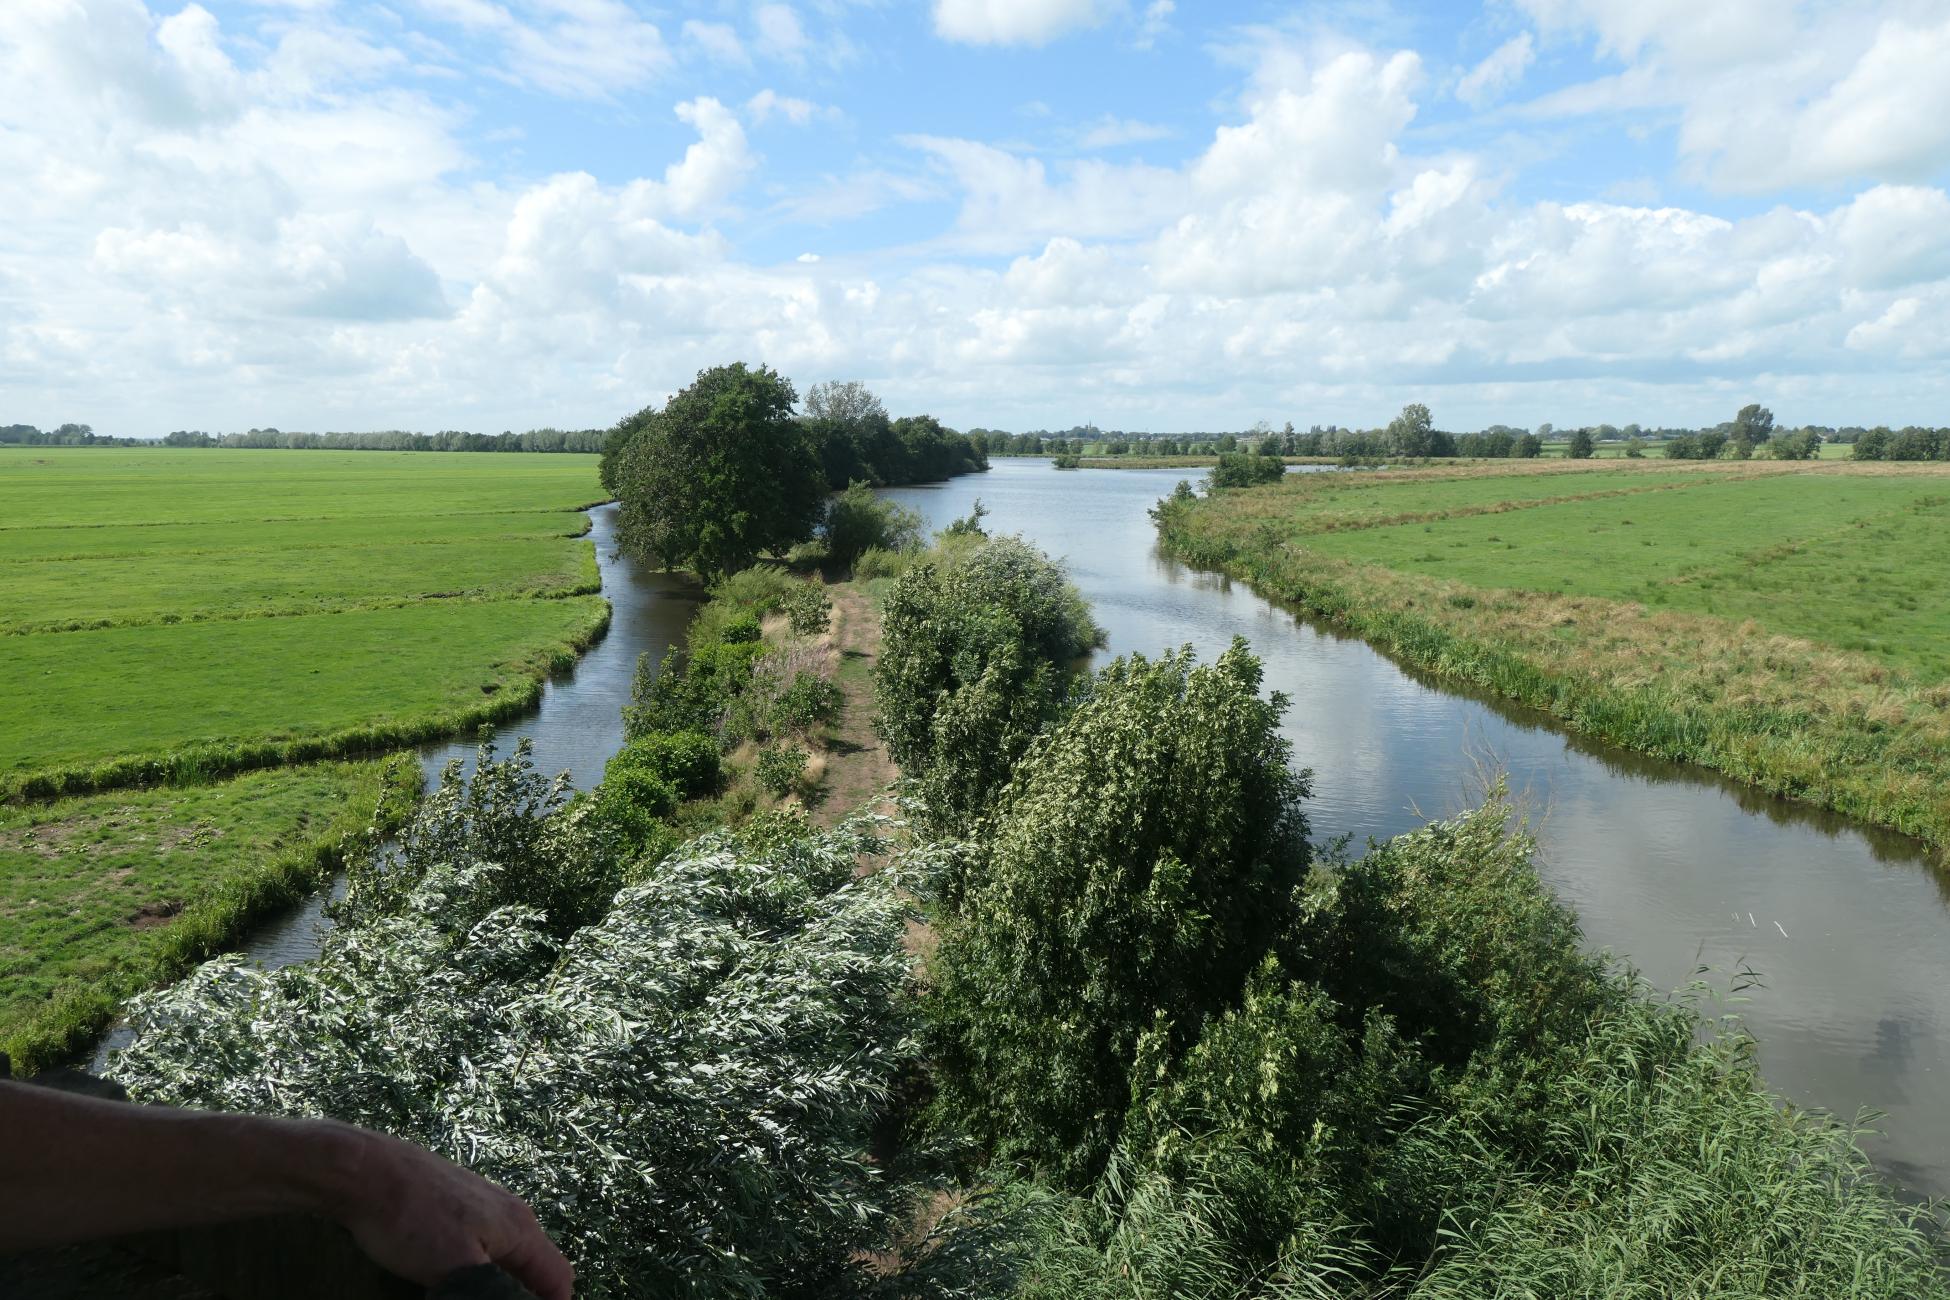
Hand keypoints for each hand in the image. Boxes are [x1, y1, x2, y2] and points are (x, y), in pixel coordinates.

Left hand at [319, 1125, 574, 1299]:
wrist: (365, 1172)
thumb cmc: (412, 1222)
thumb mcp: (456, 1270)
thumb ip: (493, 1294)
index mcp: (520, 1228)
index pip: (558, 1278)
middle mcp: (509, 1212)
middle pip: (532, 1267)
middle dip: (519, 1295)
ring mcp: (481, 1204)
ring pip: (504, 1255)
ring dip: (496, 1283)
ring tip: (465, 1295)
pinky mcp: (454, 1204)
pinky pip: (480, 1243)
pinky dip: (475, 1267)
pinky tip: (447, 1277)